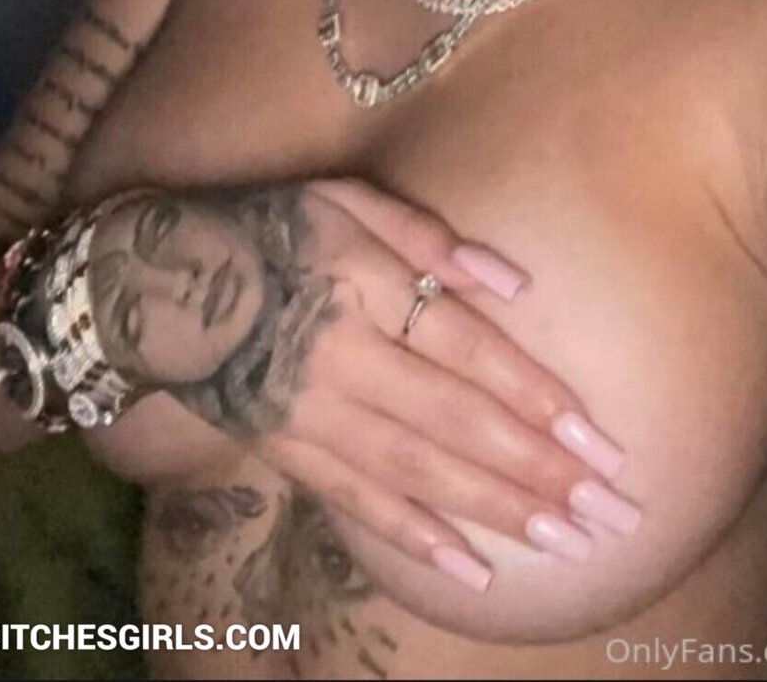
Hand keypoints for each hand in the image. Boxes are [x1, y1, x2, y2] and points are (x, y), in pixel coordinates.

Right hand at [85, 176, 637, 588]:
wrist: (158, 286)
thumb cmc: (272, 227)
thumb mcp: (344, 198)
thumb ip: (427, 237)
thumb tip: (512, 281)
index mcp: (364, 284)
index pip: (466, 348)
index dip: (533, 396)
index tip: (598, 439)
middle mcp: (345, 357)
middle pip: (454, 420)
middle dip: (537, 471)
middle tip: (608, 512)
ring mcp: (313, 413)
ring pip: (416, 471)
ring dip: (496, 510)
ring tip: (567, 541)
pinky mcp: (289, 452)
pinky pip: (359, 502)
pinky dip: (417, 538)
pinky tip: (473, 567)